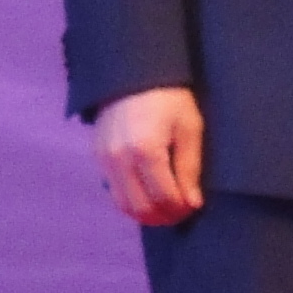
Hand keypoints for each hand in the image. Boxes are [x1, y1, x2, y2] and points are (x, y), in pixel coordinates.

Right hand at [94, 86, 204, 224]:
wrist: (134, 76)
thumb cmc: (170, 99)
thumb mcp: (189, 128)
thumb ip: (189, 167)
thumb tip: (192, 203)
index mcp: (145, 151)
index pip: (163, 197)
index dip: (180, 209)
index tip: (194, 207)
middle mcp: (119, 160)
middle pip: (140, 208)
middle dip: (163, 216)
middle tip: (182, 212)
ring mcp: (104, 160)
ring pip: (123, 205)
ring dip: (146, 213)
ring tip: (167, 207)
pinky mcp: (98, 158)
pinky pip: (113, 191)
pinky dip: (132, 200)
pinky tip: (149, 195)